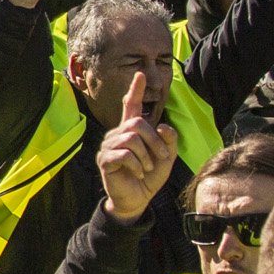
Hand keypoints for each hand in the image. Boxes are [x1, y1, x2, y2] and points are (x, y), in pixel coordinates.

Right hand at [96, 71, 178, 220]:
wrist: (137, 199)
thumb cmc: (150, 176)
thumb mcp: (167, 157)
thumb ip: (169, 140)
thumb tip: (162, 126)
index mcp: (131, 130)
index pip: (131, 106)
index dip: (135, 90)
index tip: (140, 74)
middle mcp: (118, 134)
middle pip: (137, 123)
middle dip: (155, 140)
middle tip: (162, 157)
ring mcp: (109, 146)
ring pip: (131, 138)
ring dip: (146, 155)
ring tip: (148, 168)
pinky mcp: (105, 160)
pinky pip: (123, 154)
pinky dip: (136, 165)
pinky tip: (138, 173)